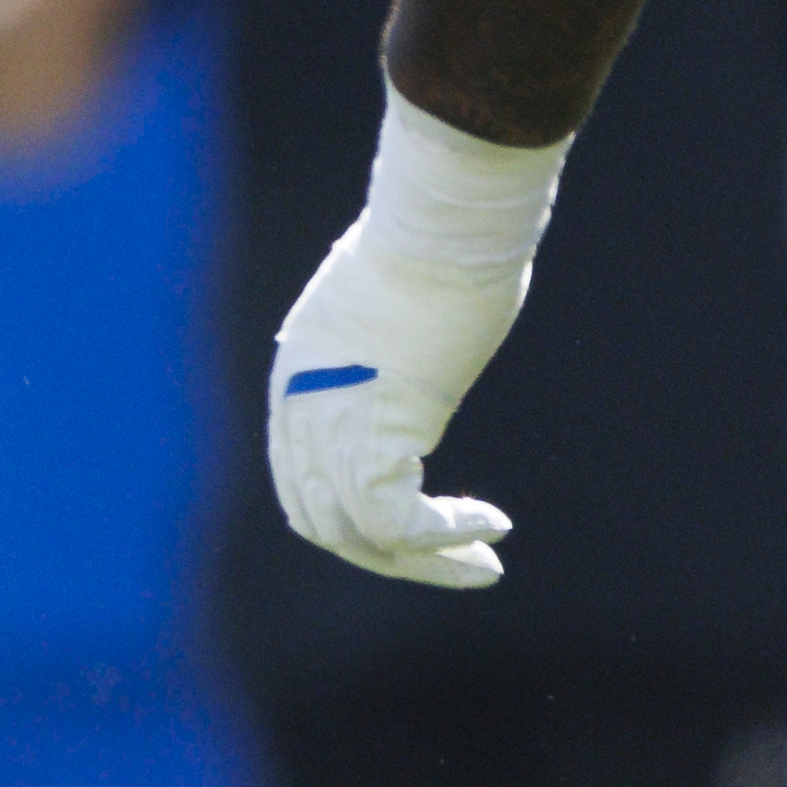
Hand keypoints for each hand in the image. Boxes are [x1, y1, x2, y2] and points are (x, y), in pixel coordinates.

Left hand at [265, 91, 564, 587]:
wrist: (443, 221)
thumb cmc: (436, 244)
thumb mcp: (387, 306)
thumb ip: (383, 350)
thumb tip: (414, 356)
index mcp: (295, 377)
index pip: (301, 482)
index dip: (354, 518)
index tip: (416, 530)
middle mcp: (299, 407)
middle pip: (320, 520)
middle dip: (391, 556)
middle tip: (462, 565)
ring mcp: (330, 420)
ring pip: (358, 532)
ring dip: (426, 561)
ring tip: (484, 565)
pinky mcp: (374, 428)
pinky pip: (395, 518)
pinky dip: (443, 537)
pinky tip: (490, 527)